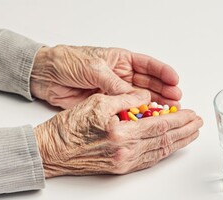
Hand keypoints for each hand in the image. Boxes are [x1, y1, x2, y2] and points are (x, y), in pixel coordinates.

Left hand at [30, 45, 181, 108]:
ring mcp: (115, 91)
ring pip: (140, 98)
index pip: (148, 66)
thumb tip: (135, 97)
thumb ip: (114, 84)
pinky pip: (126, 110)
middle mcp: (121, 75)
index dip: (163, 73)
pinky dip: (137, 114)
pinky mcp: (108, 104)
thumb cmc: (68, 62)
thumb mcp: (94, 69)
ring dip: (154, 104)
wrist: (46, 75)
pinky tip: (148, 118)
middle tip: (176, 100)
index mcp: (121, 60)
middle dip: (163, 91)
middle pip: (148, 83)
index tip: (175, 80)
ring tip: (168, 110)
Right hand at [34, 90, 201, 177]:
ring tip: (190, 135)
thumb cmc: (69, 127)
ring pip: (159, 152)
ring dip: (177, 142)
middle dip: (185, 131)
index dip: (179, 119)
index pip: (160, 125)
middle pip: (164, 140)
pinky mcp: (120, 167)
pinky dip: (162, 152)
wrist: (52, 151)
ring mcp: (124, 162)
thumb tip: (146, 97)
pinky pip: (148, 160)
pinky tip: (169, 147)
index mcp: (122, 134)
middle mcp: (126, 152)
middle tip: (198, 124)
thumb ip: (126, 99)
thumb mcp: (97, 102)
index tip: (192, 114)